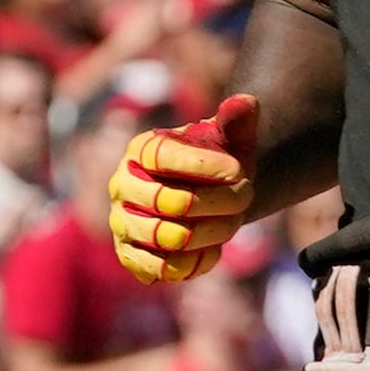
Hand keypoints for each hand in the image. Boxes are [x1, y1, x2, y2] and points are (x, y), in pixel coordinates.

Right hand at [110, 91, 258, 283]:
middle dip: (221, 201)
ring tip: (234, 222)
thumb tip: (246, 102)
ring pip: (172, 238)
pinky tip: (215, 250)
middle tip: (247, 195)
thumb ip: (237, 120)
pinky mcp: (131, 256)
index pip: (163, 156)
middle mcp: (122, 185)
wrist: (209, 195)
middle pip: (174, 202)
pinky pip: (164, 268)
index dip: (204, 165)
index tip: (238, 169)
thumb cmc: (216, 162)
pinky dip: (196, 262)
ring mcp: (123, 222)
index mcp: (140, 150)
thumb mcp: (228, 139)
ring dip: (215, 232)